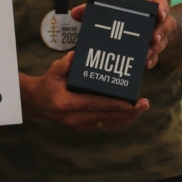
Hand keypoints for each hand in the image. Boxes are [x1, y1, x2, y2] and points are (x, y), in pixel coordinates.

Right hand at [19, 52, 148, 131]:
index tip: (130, 103)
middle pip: (105, 117)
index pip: (94, 104)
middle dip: (127, 112)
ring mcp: (79, 125)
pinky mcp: (84, 126)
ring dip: (126, 117)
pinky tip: (130, 112)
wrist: (38, 102)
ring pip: (107, 123)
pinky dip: (118, 119)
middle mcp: (74, 118)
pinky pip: (104, 124)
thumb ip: (65, 64)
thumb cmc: (48, 84)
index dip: (113, 104)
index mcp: (67, 104)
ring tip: (141, 108)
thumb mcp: (54, 70)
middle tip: (144, 104)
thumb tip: (76, 55)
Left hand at [70, 0, 174, 68]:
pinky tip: (144, 64)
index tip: (160, 13)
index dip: (163, 8)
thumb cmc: (117, 17)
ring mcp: (156, 36)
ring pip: (162, 42)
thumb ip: (91, 9)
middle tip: (153, 39)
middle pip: (165, 25)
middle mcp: (154, 21)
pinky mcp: (152, 50)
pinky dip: (151, 60)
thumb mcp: (106, 11)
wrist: (127, 32)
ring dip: (155, 49)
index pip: (160, 3)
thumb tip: (74, 12)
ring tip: (145, 55)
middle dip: (160, 32)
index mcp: (145, 6)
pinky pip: (156, 56)